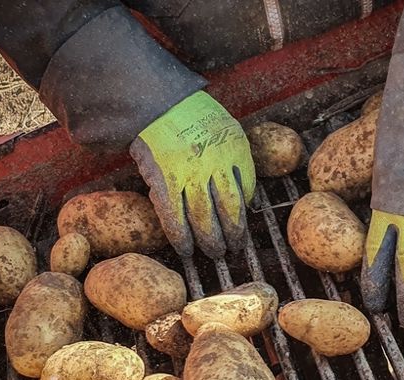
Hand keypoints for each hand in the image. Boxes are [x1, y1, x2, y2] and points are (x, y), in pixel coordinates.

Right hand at [131, 91, 255, 258]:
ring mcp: (189, 173)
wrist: (155, 100)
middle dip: (233, 234)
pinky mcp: (164, 180)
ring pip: (204, 217)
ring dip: (211, 240)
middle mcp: (215, 163)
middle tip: (235, 249)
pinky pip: (174, 216)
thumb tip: (248, 197)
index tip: (243, 225)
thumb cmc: (191, 116)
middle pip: (229, 208)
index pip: (246, 189)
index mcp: (234, 149)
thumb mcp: (225, 129)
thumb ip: (237, 159)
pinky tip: (186, 250)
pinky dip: (180, 236)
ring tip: (215, 254)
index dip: (244, 212)